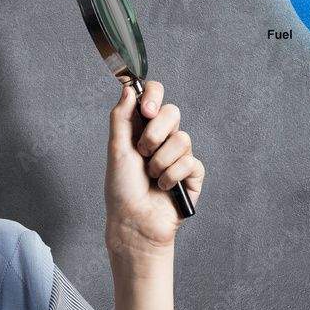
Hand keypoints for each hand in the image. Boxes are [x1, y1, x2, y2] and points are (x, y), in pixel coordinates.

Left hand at [105, 80, 203, 261]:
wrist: (133, 221)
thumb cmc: (121, 189)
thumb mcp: (116, 148)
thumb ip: (121, 116)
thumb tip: (128, 88)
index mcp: (142, 127)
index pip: (154, 96)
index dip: (154, 96)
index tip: (146, 110)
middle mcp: (162, 137)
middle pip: (173, 112)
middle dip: (155, 134)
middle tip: (143, 152)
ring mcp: (179, 155)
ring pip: (182, 139)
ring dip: (161, 161)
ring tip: (151, 176)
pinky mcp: (192, 174)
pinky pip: (191, 162)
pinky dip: (172, 176)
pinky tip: (163, 187)